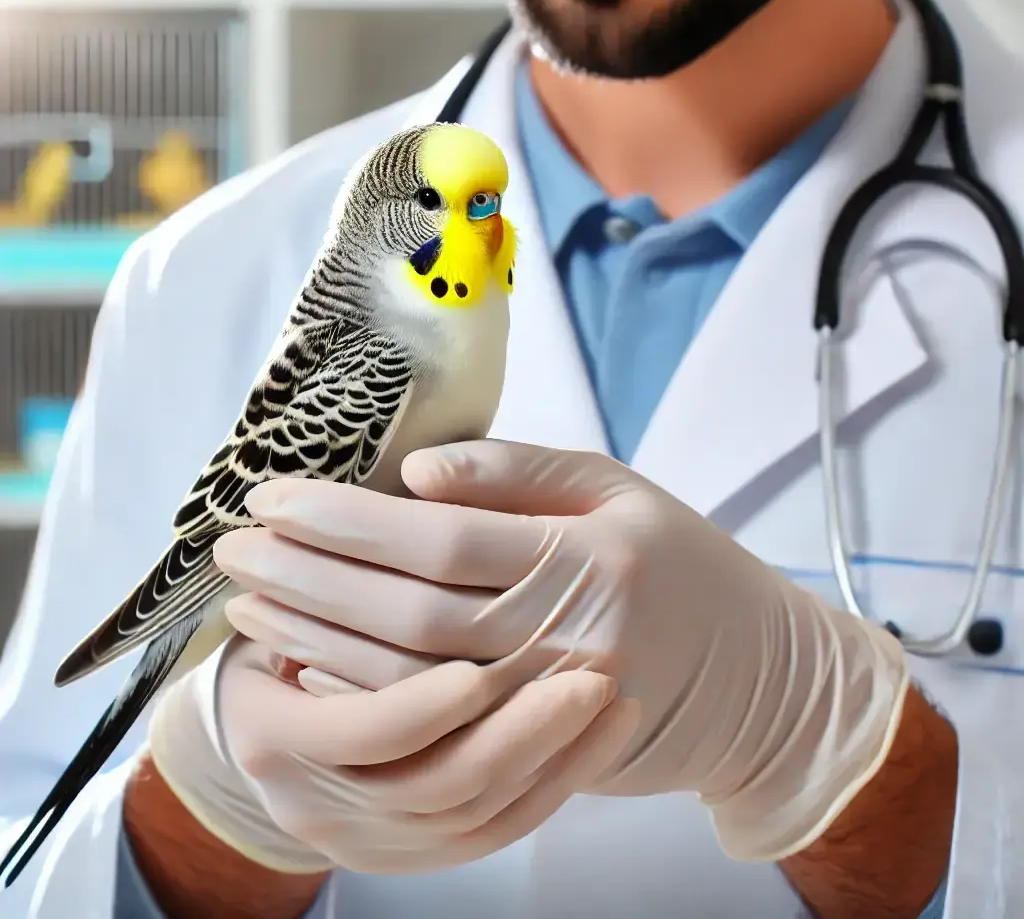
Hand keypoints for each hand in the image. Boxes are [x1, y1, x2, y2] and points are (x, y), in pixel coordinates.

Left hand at [220, 439, 908, 863]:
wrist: (753, 675)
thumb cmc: (677, 560)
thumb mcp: (615, 488)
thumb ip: (519, 471)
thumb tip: (413, 474)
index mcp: (593, 555)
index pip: (441, 538)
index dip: (348, 520)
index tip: (277, 496)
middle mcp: (572, 636)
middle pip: (410, 612)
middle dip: (310, 575)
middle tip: (237, 544)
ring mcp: (553, 704)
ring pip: (409, 678)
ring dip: (317, 636)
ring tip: (250, 600)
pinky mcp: (541, 747)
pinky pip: (434, 725)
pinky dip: (360, 692)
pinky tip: (301, 660)